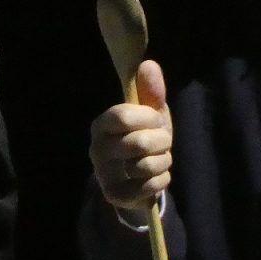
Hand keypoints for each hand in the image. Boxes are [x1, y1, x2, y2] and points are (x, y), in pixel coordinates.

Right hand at [89, 59, 172, 214]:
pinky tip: (155, 177)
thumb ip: (151, 91)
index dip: (148, 117)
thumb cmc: (145, 137)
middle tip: (161, 142)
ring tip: (159, 159)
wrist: (139, 177)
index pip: (122, 115)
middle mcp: (96, 149)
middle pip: (139, 143)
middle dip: (162, 142)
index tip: (155, 119)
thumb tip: (148, 64)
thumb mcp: (151, 114)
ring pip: (147, 166)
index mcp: (101, 124)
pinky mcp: (115, 195)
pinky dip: (162, 180)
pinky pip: (150, 186)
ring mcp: (103, 174)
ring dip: (164, 162)